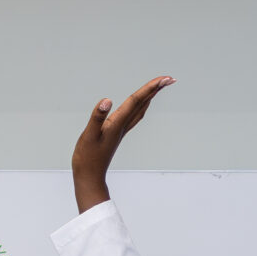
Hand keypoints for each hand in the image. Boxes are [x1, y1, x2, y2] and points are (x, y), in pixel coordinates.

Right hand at [72, 76, 172, 211]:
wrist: (89, 177)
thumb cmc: (87, 158)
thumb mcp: (89, 136)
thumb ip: (97, 118)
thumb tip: (107, 101)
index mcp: (117, 123)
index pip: (136, 100)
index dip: (150, 88)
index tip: (165, 79)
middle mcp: (123, 126)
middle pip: (142, 103)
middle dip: (156, 89)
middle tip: (169, 78)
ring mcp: (121, 130)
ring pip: (140, 109)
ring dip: (150, 97)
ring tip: (159, 86)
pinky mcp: (117, 134)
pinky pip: (134, 116)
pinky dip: (141, 106)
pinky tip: (142, 104)